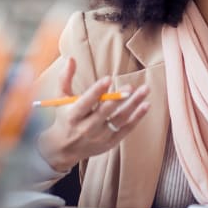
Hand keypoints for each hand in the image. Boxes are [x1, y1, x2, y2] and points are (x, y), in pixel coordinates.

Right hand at [36, 57, 150, 172]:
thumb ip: (65, 78)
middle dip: (117, 99)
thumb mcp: (61, 99)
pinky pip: (126, 129)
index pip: (85, 102)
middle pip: (104, 112)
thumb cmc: (65, 117)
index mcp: (73, 116)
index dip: (97, 91)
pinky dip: (137, 118)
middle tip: (130, 87)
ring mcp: (100, 136)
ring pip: (119, 120)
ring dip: (133, 105)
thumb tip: (71, 59)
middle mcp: (86, 128)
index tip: (108, 79)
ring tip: (144, 90)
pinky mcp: (110, 142)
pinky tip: (146, 105)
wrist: (64, 149)